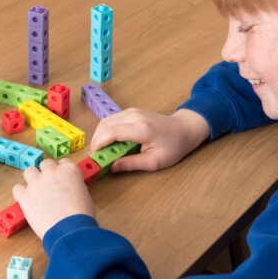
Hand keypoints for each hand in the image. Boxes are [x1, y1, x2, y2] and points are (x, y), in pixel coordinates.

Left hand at [12, 158, 95, 239]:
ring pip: (29, 171)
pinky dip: (21, 193)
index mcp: (69, 170)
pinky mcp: (25, 195)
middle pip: (45, 164)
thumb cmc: (81, 215)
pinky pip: (17, 188)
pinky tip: (26, 199)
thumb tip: (68, 186)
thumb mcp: (84, 193)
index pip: (62, 161)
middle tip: (48, 184)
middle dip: (47, 172)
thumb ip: (74, 184)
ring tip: (36, 190)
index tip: (59, 177)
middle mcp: (52, 172)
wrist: (71, 230)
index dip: (61, 170)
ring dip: (32, 178)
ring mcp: (37, 182)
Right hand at [89, 107, 209, 171]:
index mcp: (142, 129)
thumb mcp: (155, 161)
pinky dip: (106, 131)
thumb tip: (112, 167)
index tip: (94, 156)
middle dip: (96, 141)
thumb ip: (132, 164)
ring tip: (102, 151)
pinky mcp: (131, 111)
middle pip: (105, 125)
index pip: (111, 132)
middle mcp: (135, 116)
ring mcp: (132, 111)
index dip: (98, 144)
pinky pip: (112, 119)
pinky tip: (109, 143)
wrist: (184, 129)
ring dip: (99, 136)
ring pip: (106, 121)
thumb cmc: (173, 146)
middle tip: (96, 157)